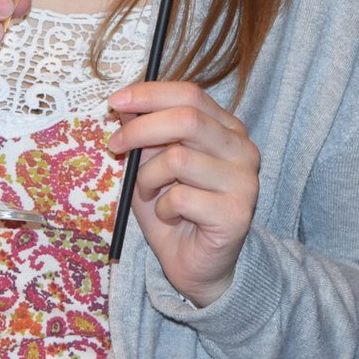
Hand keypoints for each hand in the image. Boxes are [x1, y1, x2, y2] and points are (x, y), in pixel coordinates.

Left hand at [108, 82, 260, 306]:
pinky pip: (181, 197)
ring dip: (148, 178)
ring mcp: (244, 181)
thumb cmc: (174, 210)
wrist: (196, 264)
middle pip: (186, 118)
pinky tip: (169, 216)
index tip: (115, 101)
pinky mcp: (236, 214)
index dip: (149, 94)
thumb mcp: (151, 163)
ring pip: (178, 159)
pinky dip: (162, 207)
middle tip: (115, 145)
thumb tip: (124, 103)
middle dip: (141, 129)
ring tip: (150, 194)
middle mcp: (242, 149)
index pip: (190, 94)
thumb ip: (145, 133)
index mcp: (226, 128)